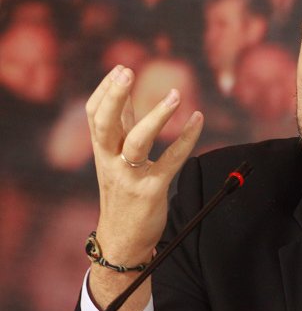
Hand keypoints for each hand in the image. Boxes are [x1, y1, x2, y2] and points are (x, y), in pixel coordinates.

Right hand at [85, 65, 202, 310]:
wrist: (122, 241)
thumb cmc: (121, 195)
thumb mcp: (113, 162)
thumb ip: (119, 132)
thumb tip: (123, 98)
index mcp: (102, 152)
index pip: (94, 115)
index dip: (105, 90)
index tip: (120, 69)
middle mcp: (111, 162)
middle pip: (105, 123)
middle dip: (113, 95)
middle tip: (127, 71)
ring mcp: (131, 176)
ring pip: (137, 141)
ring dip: (156, 116)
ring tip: (174, 95)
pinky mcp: (152, 190)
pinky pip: (172, 160)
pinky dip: (187, 138)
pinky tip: (198, 119)